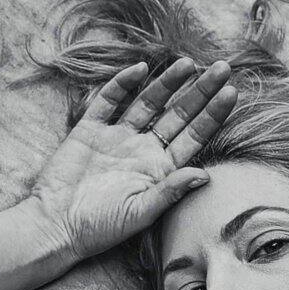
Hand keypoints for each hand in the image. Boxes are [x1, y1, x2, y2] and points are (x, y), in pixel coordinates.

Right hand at [27, 57, 237, 261]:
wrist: (56, 223)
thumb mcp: (140, 212)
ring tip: (189, 63)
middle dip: (200, 92)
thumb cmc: (100, 227)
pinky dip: (123, 84)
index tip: (232, 93)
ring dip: (168, 82)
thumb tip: (206, 175)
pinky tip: (140, 69)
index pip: (193, 137)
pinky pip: (109, 101)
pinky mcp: (90, 130)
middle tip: (223, 68)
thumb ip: (170, 191)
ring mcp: (117, 138)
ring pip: (148, 103)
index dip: (212, 115)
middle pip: (177, 115)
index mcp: (159, 171)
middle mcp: (142, 151)